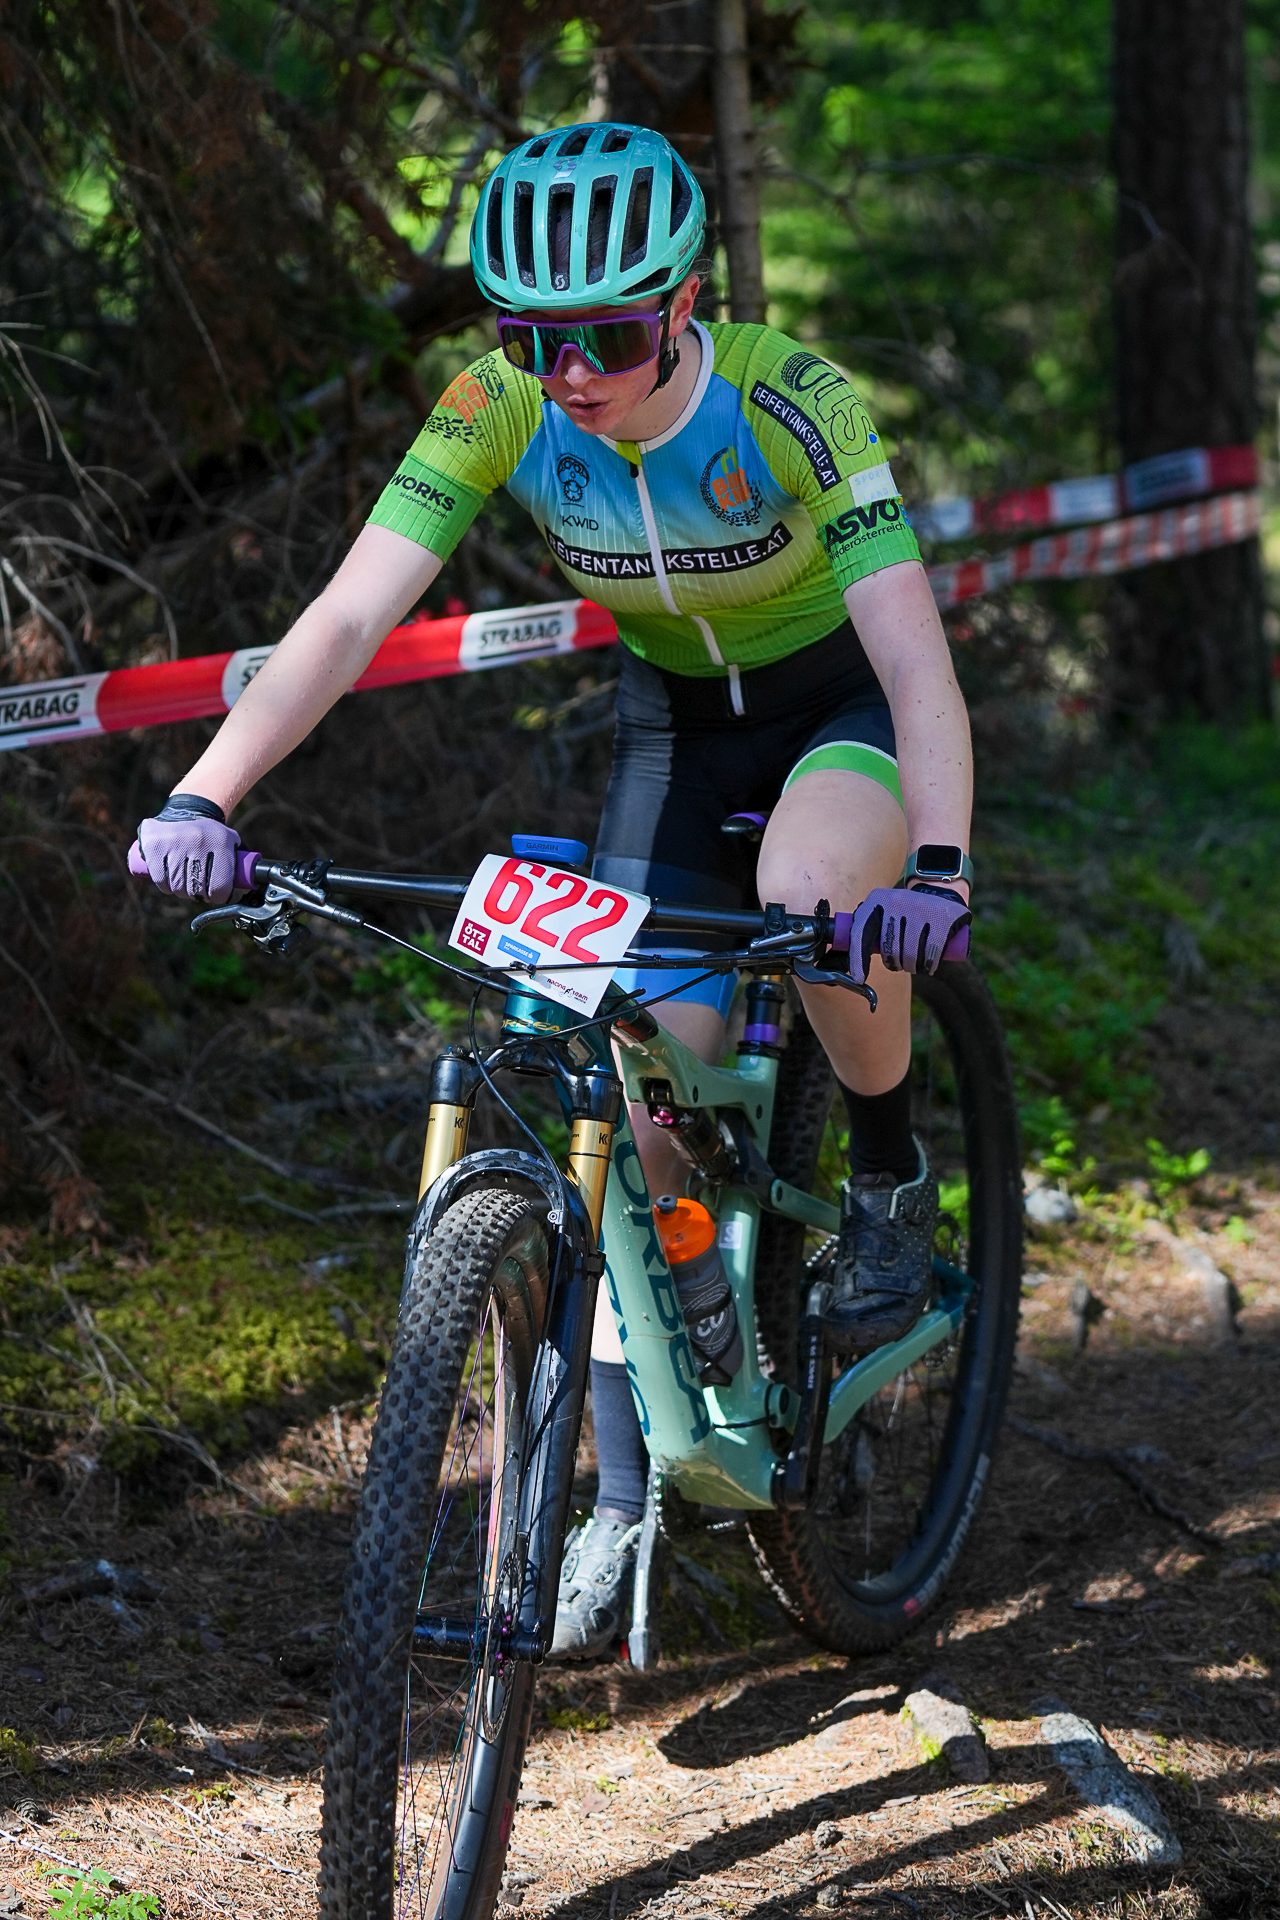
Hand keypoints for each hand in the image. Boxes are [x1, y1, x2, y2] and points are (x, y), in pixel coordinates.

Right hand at [134, 794, 240, 903]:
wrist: (186, 811)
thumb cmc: (211, 835)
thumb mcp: (231, 841)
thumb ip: (241, 862)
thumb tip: (248, 884)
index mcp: (220, 842)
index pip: (219, 886)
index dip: (217, 897)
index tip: (215, 897)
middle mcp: (197, 840)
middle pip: (196, 889)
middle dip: (198, 895)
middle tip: (198, 891)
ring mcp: (174, 842)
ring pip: (177, 887)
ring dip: (181, 892)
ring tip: (184, 884)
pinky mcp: (154, 845)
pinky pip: (160, 879)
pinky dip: (165, 886)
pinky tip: (170, 881)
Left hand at [849, 884, 970, 978]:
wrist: (939, 892)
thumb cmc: (906, 912)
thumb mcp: (884, 911)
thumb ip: (868, 930)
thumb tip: (848, 963)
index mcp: (877, 900)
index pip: (861, 932)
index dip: (858, 959)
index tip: (859, 978)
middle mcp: (896, 901)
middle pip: (889, 950)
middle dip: (895, 964)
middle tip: (901, 963)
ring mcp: (920, 908)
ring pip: (910, 955)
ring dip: (913, 967)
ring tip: (917, 961)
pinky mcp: (942, 918)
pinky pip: (931, 954)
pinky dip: (929, 965)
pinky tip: (929, 964)